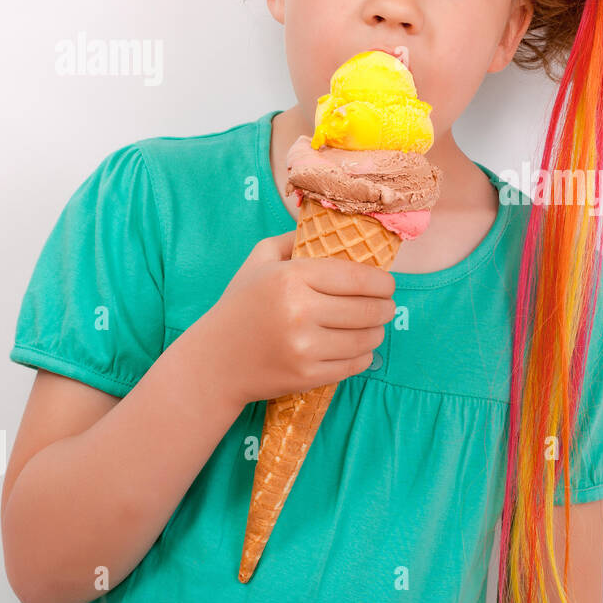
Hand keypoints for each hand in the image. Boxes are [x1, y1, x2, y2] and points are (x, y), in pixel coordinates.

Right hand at [193, 232, 396, 408]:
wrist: (215, 361)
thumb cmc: (241, 305)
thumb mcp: (259, 260)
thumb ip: (295, 238)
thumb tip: (336, 227)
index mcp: (291, 277)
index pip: (358, 276)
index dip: (383, 281)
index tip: (387, 284)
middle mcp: (300, 311)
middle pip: (370, 308)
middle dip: (385, 307)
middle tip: (385, 306)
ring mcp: (305, 347)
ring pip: (368, 338)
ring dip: (377, 331)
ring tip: (370, 326)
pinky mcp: (308, 375)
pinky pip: (356, 364)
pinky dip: (363, 355)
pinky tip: (354, 346)